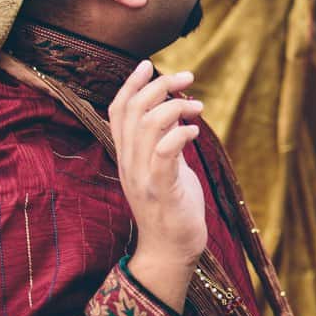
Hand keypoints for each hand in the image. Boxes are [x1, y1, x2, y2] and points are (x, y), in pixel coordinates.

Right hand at [110, 62, 207, 311]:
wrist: (171, 250)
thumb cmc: (173, 204)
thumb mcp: (166, 165)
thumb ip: (164, 139)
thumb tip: (174, 108)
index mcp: (128, 157)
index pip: (117, 113)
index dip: (129, 85)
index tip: (147, 64)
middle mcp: (130, 165)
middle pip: (132, 113)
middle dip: (158, 87)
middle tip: (187, 77)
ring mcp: (143, 179)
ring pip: (146, 128)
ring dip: (174, 108)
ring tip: (197, 106)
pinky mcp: (162, 193)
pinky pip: (163, 155)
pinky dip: (179, 135)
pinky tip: (195, 130)